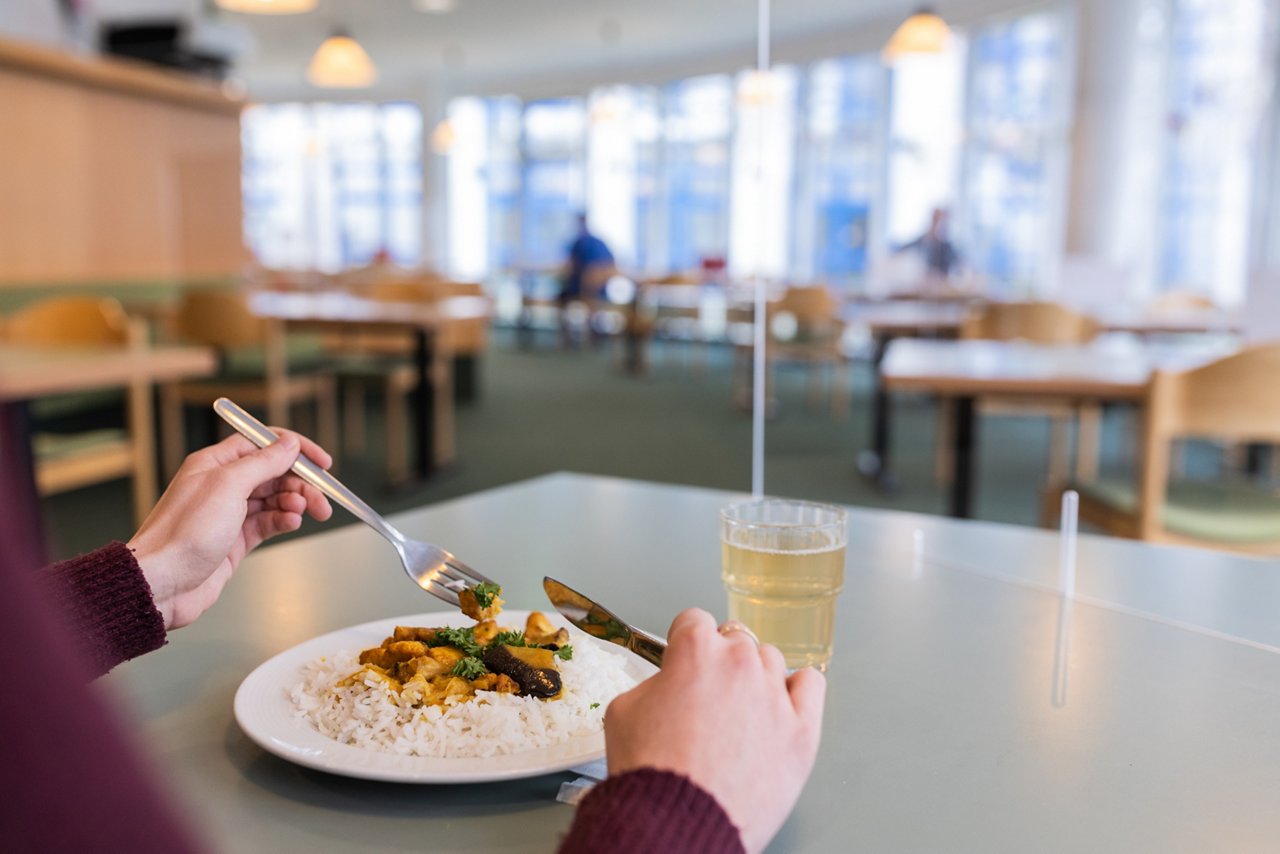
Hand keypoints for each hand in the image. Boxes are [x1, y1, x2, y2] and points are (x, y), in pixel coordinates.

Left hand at [128, 431, 333, 629]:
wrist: (163, 582)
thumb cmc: (183, 532)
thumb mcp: (228, 486)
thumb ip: (263, 462)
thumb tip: (289, 444)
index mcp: (215, 463)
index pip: (263, 444)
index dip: (295, 450)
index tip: (320, 462)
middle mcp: (222, 485)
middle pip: (274, 473)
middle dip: (301, 483)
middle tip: (321, 499)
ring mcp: (230, 513)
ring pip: (275, 499)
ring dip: (295, 503)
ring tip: (305, 512)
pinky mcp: (235, 539)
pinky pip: (268, 523)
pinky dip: (284, 521)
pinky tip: (291, 523)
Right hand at [603, 609, 825, 852]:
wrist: (675, 823)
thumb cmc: (650, 773)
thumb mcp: (623, 710)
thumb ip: (653, 683)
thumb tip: (670, 685)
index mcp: (696, 650)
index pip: (694, 620)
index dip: (684, 643)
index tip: (683, 660)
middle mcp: (740, 663)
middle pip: (735, 640)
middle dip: (719, 663)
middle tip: (705, 699)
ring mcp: (775, 695)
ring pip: (770, 660)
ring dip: (754, 677)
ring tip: (737, 715)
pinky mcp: (802, 730)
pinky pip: (811, 685)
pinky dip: (797, 690)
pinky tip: (780, 706)